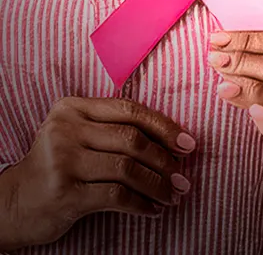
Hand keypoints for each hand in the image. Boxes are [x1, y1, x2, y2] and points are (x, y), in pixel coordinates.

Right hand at [0, 98, 194, 250]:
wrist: (14, 204)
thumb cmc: (60, 167)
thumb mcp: (80, 138)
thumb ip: (118, 131)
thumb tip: (178, 142)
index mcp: (72, 108)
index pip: (131, 111)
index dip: (165, 127)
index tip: (189, 144)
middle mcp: (65, 130)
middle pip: (133, 140)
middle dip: (165, 161)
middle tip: (183, 179)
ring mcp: (62, 161)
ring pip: (128, 169)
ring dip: (158, 185)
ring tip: (171, 196)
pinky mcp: (64, 193)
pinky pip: (117, 196)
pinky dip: (141, 204)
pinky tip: (153, 210)